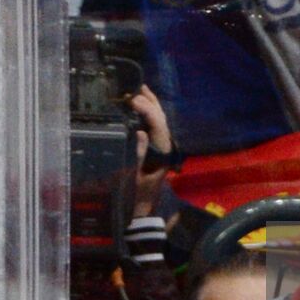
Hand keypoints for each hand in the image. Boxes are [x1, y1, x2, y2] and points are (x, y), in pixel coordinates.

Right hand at [129, 85, 171, 216]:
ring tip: (141, 90)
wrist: (142, 210)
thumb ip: (138, 155)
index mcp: (162, 153)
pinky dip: (149, 114)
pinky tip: (141, 106)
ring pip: (160, 121)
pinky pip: (154, 127)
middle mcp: (165, 148)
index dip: (147, 111)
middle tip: (136, 88)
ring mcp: (161, 148)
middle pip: (161, 119)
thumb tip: (140, 132)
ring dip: (151, 105)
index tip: (133, 100)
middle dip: (151, 103)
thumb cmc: (137, 195)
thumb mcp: (134, 177)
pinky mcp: (155, 149)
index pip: (158, 126)